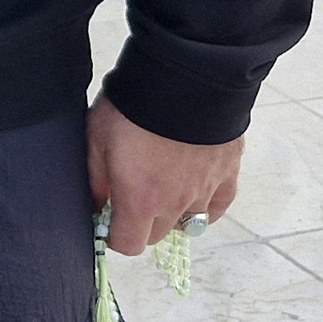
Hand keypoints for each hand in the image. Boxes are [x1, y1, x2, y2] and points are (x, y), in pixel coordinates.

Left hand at [88, 98, 241, 256]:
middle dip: (141, 221)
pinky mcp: (228, 173)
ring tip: (162, 184)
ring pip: (187, 221)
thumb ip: (95, 179)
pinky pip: (217, 206)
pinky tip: (193, 189)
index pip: (128, 245)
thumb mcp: (96, 138)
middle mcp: (175, 204)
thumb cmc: (136, 105)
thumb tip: (96, 204)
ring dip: (171, 211)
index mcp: (140, 200)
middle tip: (133, 193)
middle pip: (157, 234)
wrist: (185, 76)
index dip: (114, 235)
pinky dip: (205, 204)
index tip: (109, 216)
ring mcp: (205, 190)